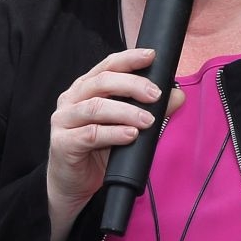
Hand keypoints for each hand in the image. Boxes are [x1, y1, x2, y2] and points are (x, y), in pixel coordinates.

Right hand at [45, 47, 182, 240]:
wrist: (73, 184)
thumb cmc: (100, 151)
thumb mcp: (128, 127)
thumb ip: (151, 110)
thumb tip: (177, 96)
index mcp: (86, 88)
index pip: (107, 65)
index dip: (129, 59)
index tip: (151, 56)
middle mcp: (72, 99)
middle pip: (102, 82)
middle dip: (132, 85)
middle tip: (156, 95)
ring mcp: (64, 120)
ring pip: (95, 107)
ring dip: (126, 111)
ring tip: (148, 120)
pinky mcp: (62, 143)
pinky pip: (89, 134)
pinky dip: (113, 133)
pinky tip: (130, 135)